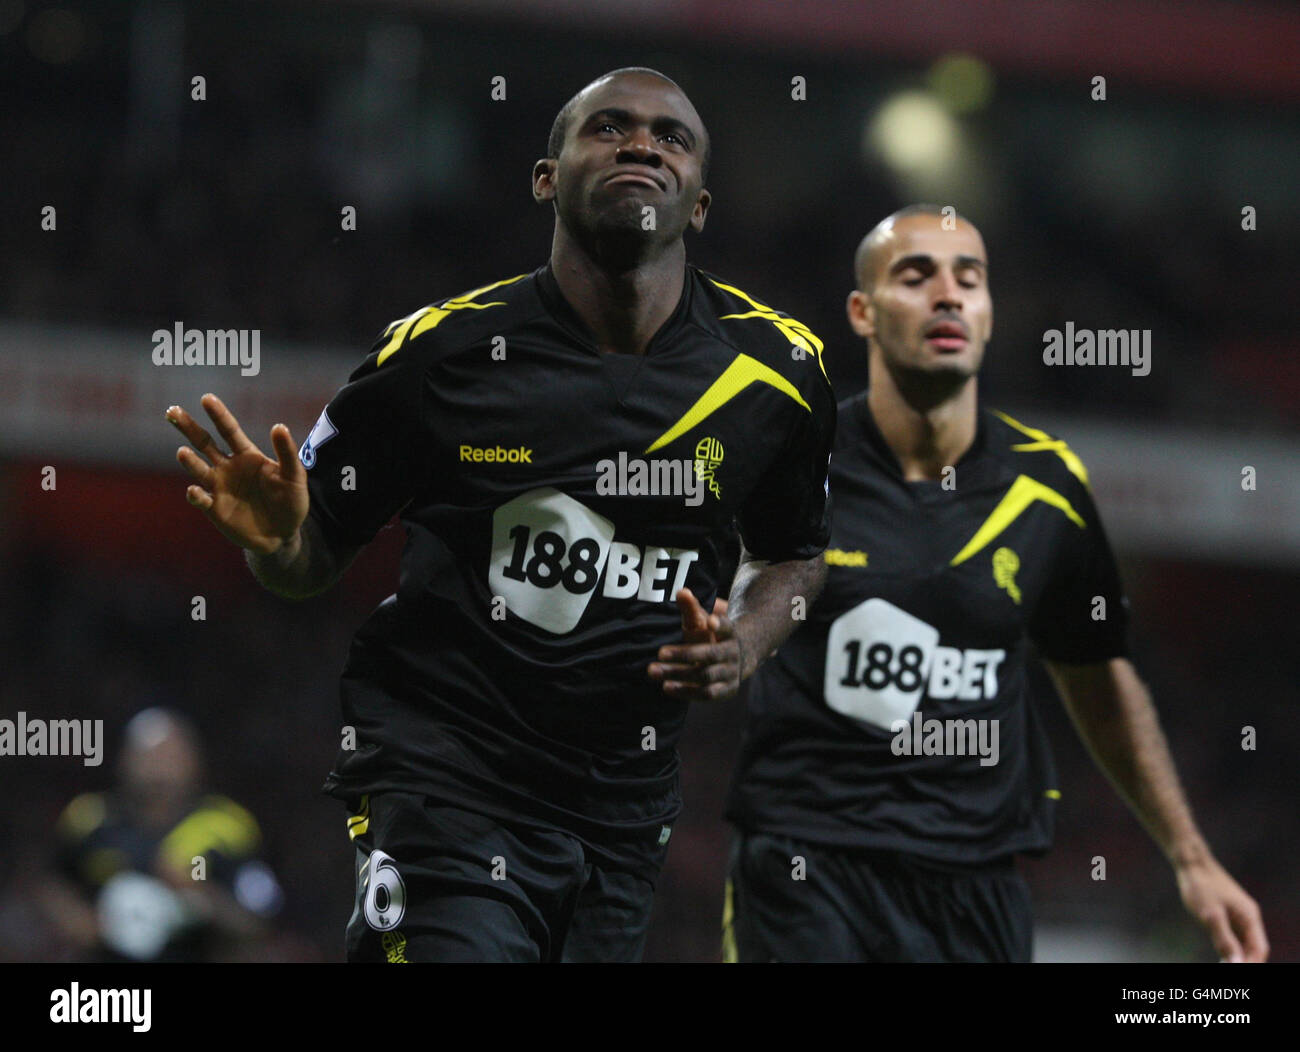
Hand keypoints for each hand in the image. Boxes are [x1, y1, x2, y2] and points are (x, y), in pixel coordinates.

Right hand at [166, 393, 308, 554]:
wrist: (283, 535)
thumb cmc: (291, 501)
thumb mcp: (295, 476)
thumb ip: (287, 453)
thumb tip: (279, 426)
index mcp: (247, 455)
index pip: (229, 430)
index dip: (219, 414)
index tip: (207, 398)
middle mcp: (228, 467)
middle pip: (204, 443)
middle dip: (188, 427)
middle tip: (171, 411)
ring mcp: (219, 487)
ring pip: (198, 469)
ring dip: (189, 461)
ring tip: (182, 452)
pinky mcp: (214, 508)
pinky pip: (200, 499)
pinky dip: (196, 495)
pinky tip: (195, 491)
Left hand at [647, 589, 742, 701]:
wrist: (738, 661)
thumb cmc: (711, 637)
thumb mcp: (703, 621)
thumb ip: (691, 608)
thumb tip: (681, 592)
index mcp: (729, 633)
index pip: (727, 627)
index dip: (720, 624)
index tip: (710, 621)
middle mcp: (732, 653)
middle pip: (710, 654)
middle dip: (684, 655)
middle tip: (659, 653)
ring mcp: (730, 673)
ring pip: (705, 676)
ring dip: (679, 674)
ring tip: (654, 671)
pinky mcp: (726, 690)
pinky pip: (706, 694)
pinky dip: (686, 691)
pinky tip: (666, 686)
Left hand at [1176, 856, 1267, 961]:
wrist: (1191, 863)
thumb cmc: (1200, 886)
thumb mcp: (1211, 915)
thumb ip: (1224, 940)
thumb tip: (1237, 963)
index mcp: (1250, 917)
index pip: (1259, 948)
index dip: (1252, 963)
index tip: (1240, 971)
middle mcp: (1248, 917)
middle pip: (1253, 947)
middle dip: (1245, 961)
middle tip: (1230, 969)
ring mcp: (1238, 914)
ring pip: (1243, 942)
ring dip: (1238, 956)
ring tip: (1226, 965)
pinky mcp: (1227, 913)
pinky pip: (1234, 935)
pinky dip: (1230, 947)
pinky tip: (1221, 956)